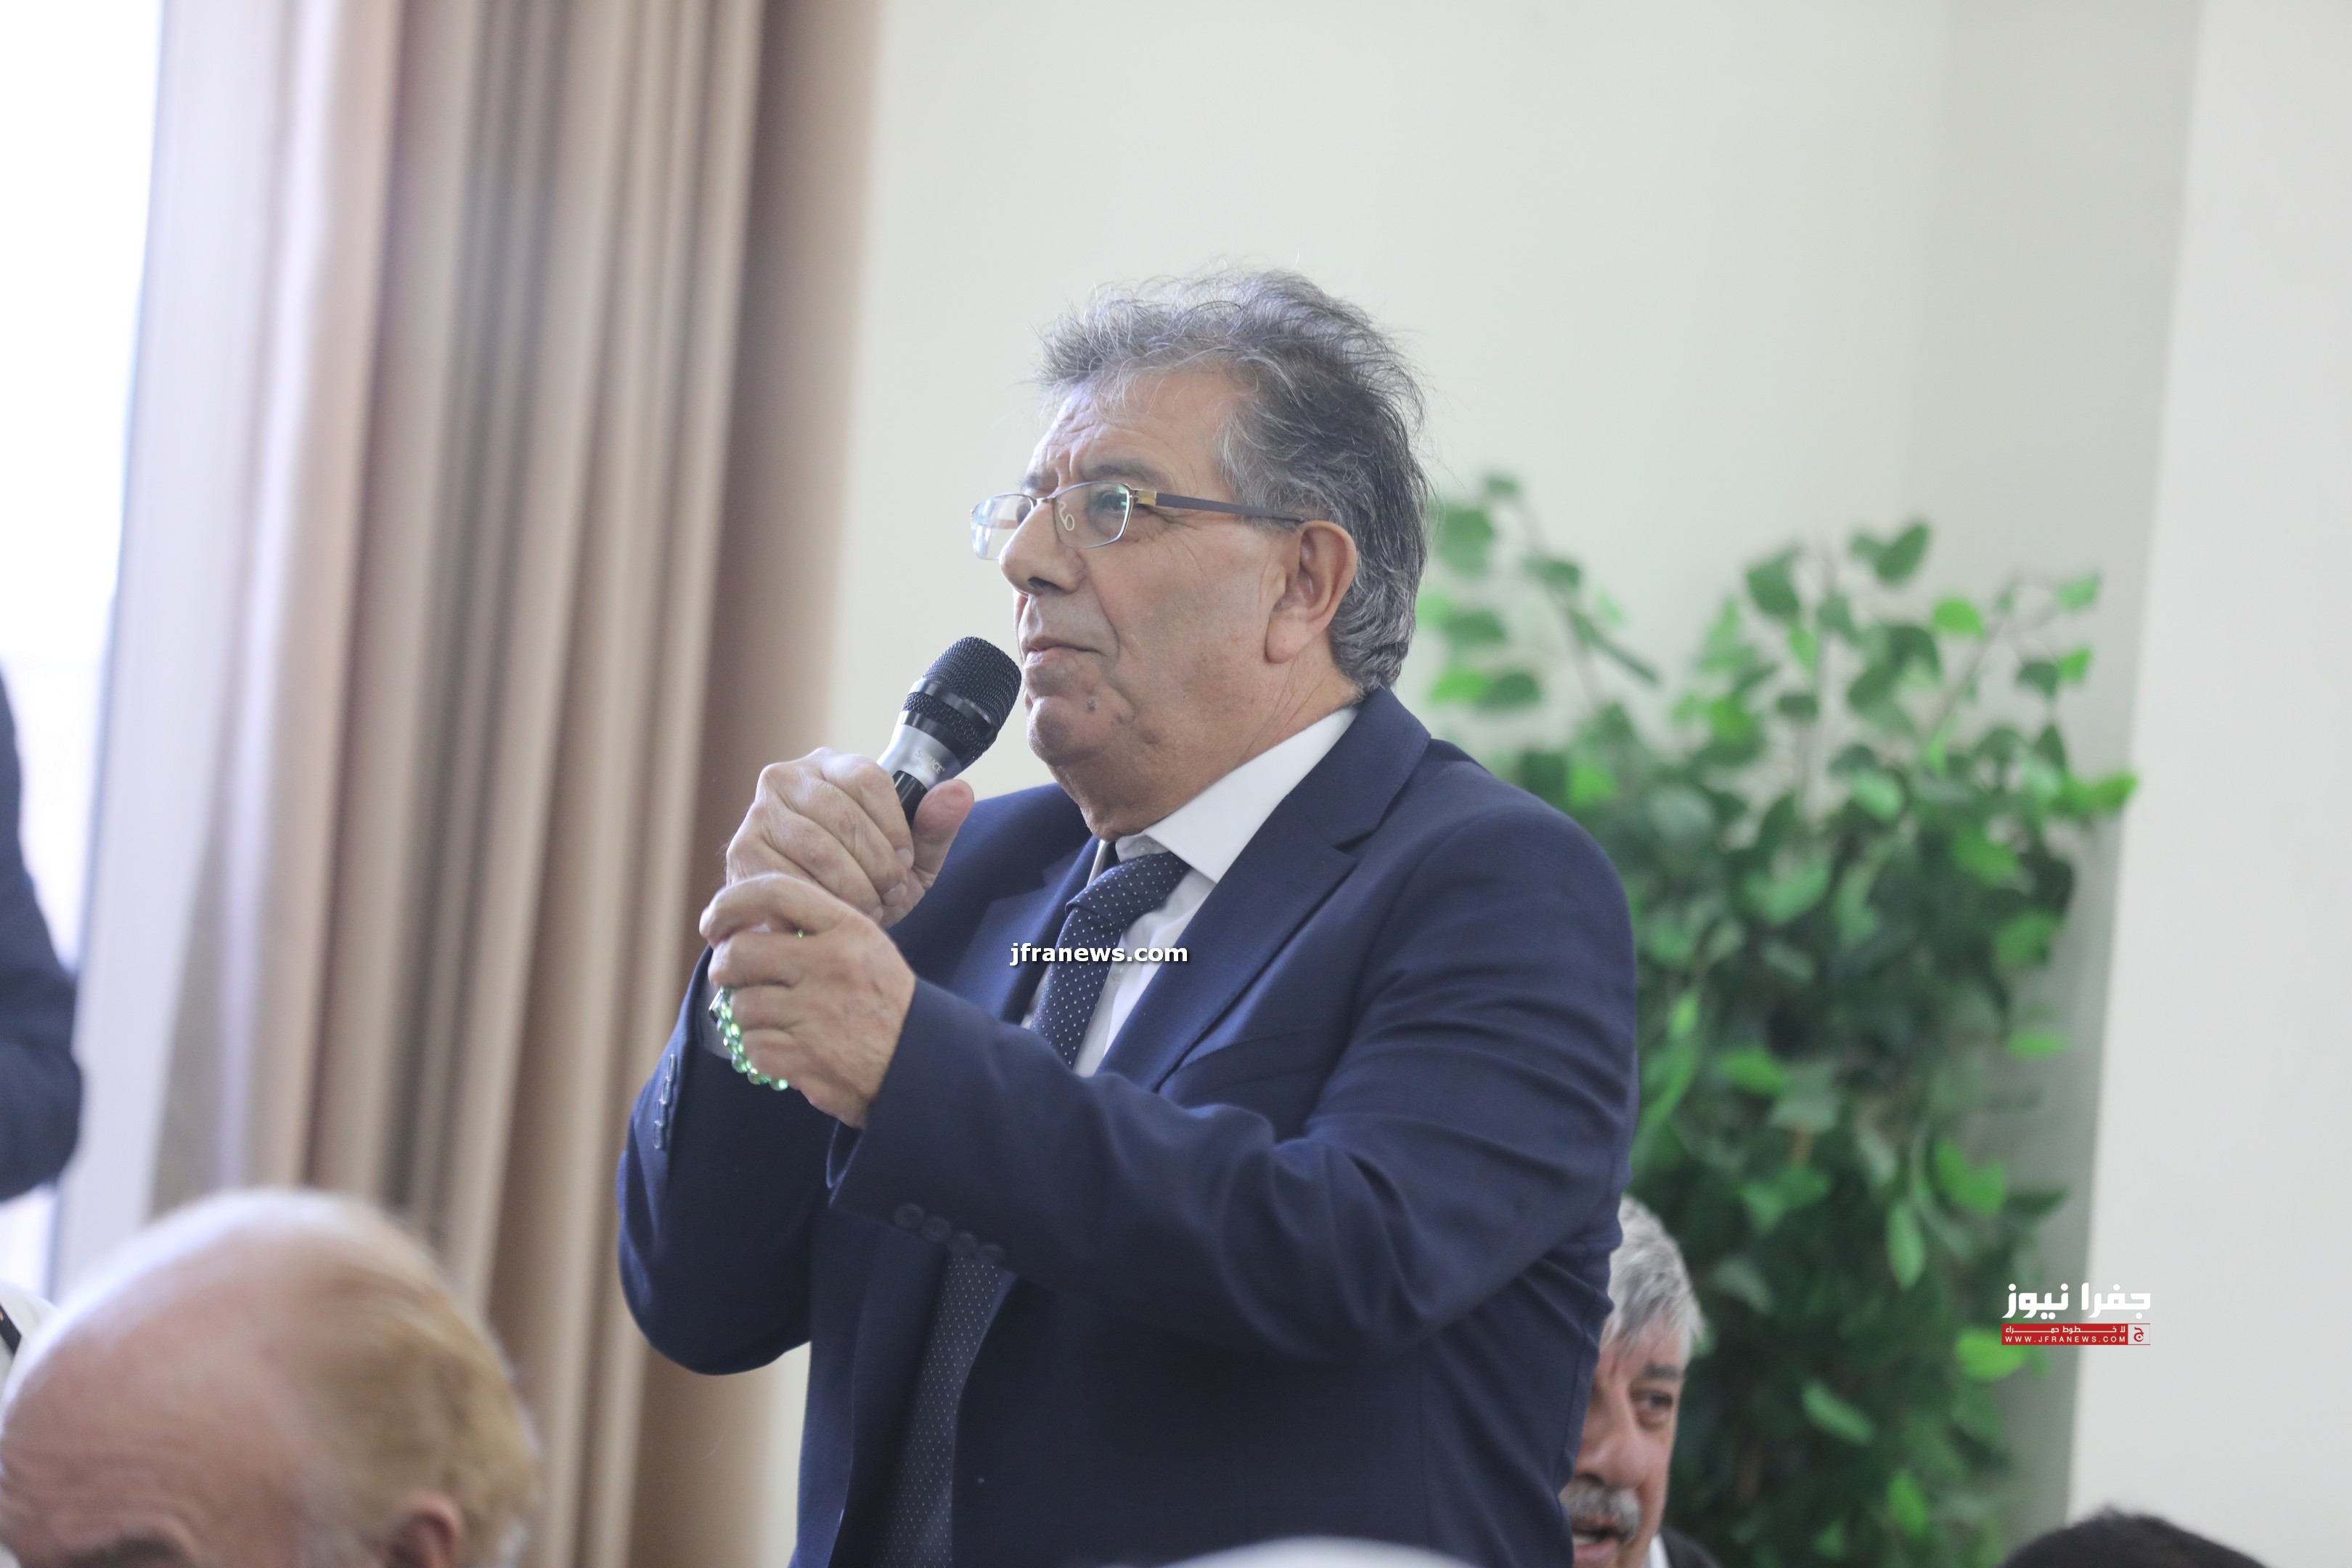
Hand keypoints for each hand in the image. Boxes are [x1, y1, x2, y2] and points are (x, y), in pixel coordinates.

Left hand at [701, 872, 915, 1126]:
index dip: (730, 903)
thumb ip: (813, 928)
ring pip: (741, 1004)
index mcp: (848, 930)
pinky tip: (785, 1047)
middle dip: (723, 965)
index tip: (713, 921)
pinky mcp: (804, 1057)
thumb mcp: (864, 946)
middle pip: (741, 951)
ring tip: (772, 1018)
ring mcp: (816, 1014)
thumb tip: (742, 925)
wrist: (920, 1062)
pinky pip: (752, 1046)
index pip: (774, 892)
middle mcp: (831, 966)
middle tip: (727, 975)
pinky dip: (760, 1050)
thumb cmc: (883, 1000)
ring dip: (747, 1014)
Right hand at [724, 748, 974, 927]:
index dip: (894, 826)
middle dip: (877, 865)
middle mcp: (786, 777)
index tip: (905, 861)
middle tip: (891, 896)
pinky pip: (789, 876)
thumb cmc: (864, 884)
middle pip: (844, 814)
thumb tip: (959, 791)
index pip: (868, 777)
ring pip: (819, 847)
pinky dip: (820, 901)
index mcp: (831, 765)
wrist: (810, 925)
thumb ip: (935, 827)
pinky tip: (833, 914)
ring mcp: (759, 812)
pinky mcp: (742, 851)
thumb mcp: (910, 860)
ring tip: (868, 908)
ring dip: (853, 887)